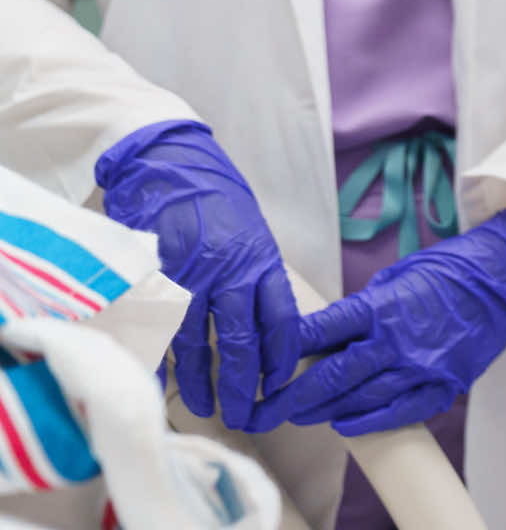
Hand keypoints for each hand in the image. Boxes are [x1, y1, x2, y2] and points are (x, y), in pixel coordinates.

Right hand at [95, 120, 300, 429]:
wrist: (168, 161)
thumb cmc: (213, 199)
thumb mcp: (250, 233)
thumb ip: (256, 276)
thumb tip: (264, 324)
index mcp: (261, 260)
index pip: (281, 320)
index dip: (282, 358)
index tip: (280, 385)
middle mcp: (229, 270)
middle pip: (241, 341)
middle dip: (243, 385)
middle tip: (243, 415)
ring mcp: (188, 275)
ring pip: (197, 343)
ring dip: (201, 382)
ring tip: (205, 408)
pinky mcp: (152, 276)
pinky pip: (156, 330)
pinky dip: (159, 362)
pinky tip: (161, 385)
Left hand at [251, 212, 505, 435]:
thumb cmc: (452, 270)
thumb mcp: (399, 275)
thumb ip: (365, 307)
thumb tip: (330, 332)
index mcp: (382, 304)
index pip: (320, 330)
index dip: (285, 350)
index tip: (264, 362)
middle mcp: (397, 339)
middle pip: (332, 374)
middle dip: (293, 394)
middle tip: (267, 405)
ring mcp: (422, 366)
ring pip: (360, 398)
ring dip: (323, 409)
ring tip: (299, 413)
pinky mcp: (445, 384)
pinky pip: (399, 412)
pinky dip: (367, 422)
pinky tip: (344, 424)